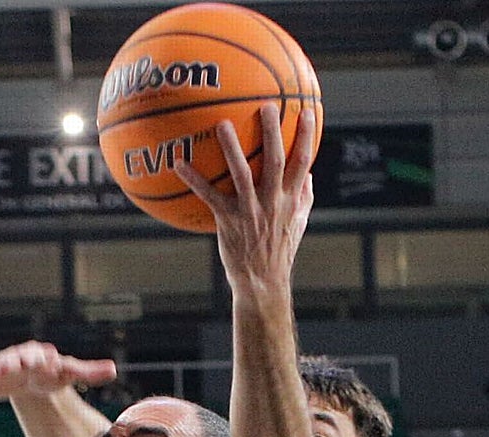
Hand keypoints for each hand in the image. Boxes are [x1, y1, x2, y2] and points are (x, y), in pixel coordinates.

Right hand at [0, 340, 116, 412]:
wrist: (31, 374)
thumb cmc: (53, 372)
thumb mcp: (70, 372)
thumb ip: (89, 372)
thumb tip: (114, 369)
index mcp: (35, 356)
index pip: (37, 356)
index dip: (38, 359)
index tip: (42, 360)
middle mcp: (14, 360)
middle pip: (10, 360)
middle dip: (8, 363)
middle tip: (5, 368)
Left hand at [174, 104, 314, 299]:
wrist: (262, 280)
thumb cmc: (279, 250)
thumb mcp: (298, 223)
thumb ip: (304, 197)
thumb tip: (309, 173)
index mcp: (290, 199)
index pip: (302, 162)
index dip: (305, 135)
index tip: (305, 110)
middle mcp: (272, 201)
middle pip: (274, 160)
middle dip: (272, 131)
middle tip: (267, 105)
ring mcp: (250, 210)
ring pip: (241, 174)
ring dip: (231, 148)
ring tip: (222, 124)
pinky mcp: (228, 220)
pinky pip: (209, 195)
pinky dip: (194, 179)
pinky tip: (179, 163)